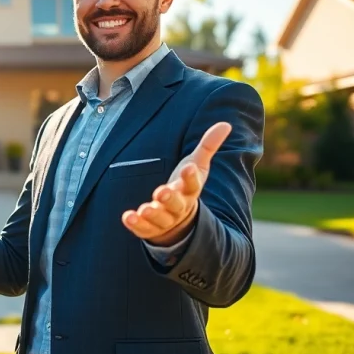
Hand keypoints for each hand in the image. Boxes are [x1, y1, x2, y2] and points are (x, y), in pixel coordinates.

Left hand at [122, 122, 231, 246]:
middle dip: (169, 198)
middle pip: (176, 203)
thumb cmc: (185, 186)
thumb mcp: (197, 165)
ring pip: (160, 219)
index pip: (193, 183)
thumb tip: (226, 124)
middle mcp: (178, 206)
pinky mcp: (150, 228)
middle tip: (160, 192)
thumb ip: (208, 146)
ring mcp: (164, 219)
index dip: (191, 176)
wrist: (179, 221)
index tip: (189, 167)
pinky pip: (143, 229)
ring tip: (144, 209)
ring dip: (152, 214)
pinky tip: (127, 217)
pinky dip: (136, 224)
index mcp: (190, 190)